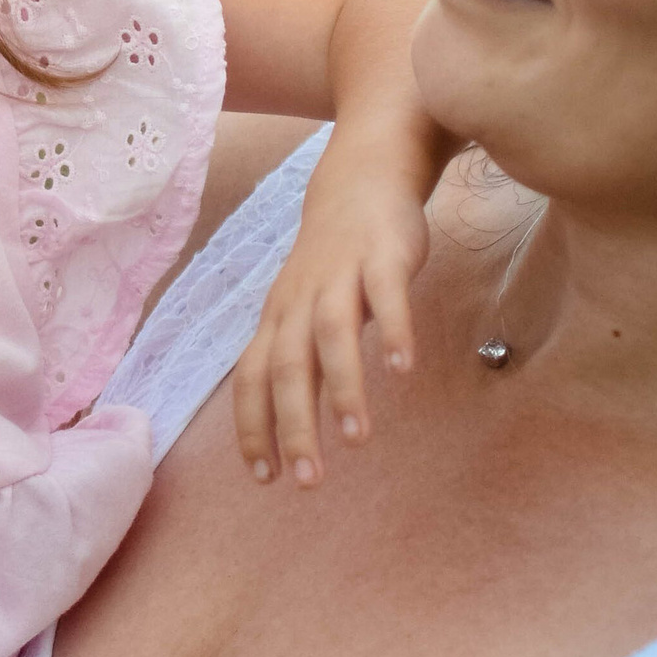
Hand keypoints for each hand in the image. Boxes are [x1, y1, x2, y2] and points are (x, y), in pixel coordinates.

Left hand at [231, 156, 429, 485]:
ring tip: (358, 440)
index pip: (252, 379)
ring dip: (342, 389)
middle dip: (295, 426)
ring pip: (331, 335)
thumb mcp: (303, 308)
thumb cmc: (333, 259)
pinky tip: (403, 368)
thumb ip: (300, 361)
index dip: (254, 428)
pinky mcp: (382, 255)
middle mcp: (300, 300)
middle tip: (310, 481)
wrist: (362, 176)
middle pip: (287, 367)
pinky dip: (393, 330)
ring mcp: (341, 275)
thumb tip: (292, 427)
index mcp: (278, 318)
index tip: (265, 478)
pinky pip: (385, 294)